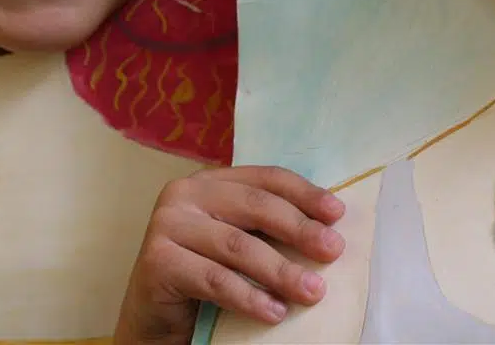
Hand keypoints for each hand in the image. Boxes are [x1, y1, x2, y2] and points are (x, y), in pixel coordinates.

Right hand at [114, 166, 345, 344]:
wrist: (156, 316)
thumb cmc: (204, 274)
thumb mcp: (238, 242)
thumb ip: (266, 227)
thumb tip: (327, 229)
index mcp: (210, 181)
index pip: (265, 178)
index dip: (304, 193)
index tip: (337, 214)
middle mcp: (184, 194)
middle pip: (254, 206)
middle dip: (299, 229)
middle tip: (333, 251)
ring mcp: (167, 225)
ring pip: (238, 245)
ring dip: (281, 270)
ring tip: (312, 291)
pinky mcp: (157, 261)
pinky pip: (215, 280)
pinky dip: (249, 298)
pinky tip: (274, 312)